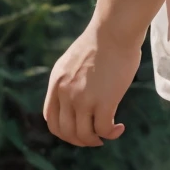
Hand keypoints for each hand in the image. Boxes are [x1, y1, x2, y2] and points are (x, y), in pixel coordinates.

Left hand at [43, 22, 141, 146]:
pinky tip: (119, 128)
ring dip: (95, 140)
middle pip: (65, 131)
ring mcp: (83, 98)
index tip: (79, 129)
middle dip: (80, 140)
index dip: (64, 130)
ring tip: (108, 133)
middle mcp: (65, 93)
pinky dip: (111, 133)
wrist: (114, 30)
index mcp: (57, 82)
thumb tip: (78, 96)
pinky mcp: (103, 101)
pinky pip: (103, 129)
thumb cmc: (102, 41)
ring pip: (83, 135)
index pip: (51, 119)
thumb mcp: (74, 61)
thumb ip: (70, 79)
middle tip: (95, 137)